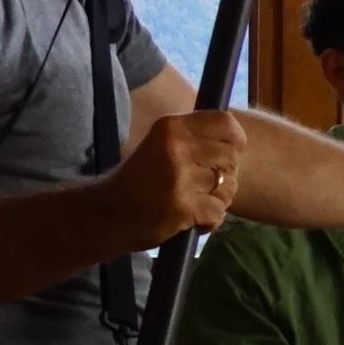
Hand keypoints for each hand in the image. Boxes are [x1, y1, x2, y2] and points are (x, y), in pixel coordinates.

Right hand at [108, 108, 245, 242]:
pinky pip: (218, 212)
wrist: (105, 214)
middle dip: (225, 176)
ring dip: (217, 201)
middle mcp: (176, 147)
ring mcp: (179, 177)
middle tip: (204, 188)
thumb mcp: (161, 147)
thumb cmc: (139, 181)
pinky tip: (193, 221)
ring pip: (227, 186)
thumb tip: (237, 142)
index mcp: (171, 127)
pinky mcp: (181, 206)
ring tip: (196, 204)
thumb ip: (194, 141)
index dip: (235, 140)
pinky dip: (210, 221)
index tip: (228, 155)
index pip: (224, 123)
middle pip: (230, 157)